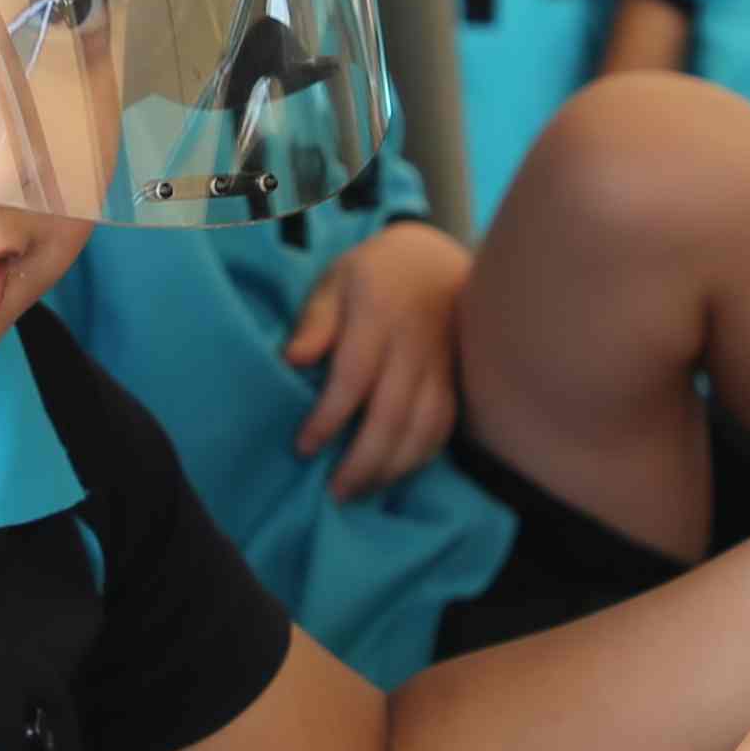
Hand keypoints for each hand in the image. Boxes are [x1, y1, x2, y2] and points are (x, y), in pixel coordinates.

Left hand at [286, 219, 472, 497]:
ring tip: (359, 491)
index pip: (355, 376)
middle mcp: (414, 343)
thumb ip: (315, 322)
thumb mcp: (334, 282)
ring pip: (424, 427)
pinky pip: (444, 427)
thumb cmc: (372, 275)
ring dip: (393, 467)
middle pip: (393, 412)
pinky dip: (420, 457)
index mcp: (379, 314)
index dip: (330, 418)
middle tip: (334, 492)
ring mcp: (440, 364)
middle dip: (363, 460)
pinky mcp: (455, 379)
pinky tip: (394, 474)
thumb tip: (293, 361)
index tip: (305, 448)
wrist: (434, 259)